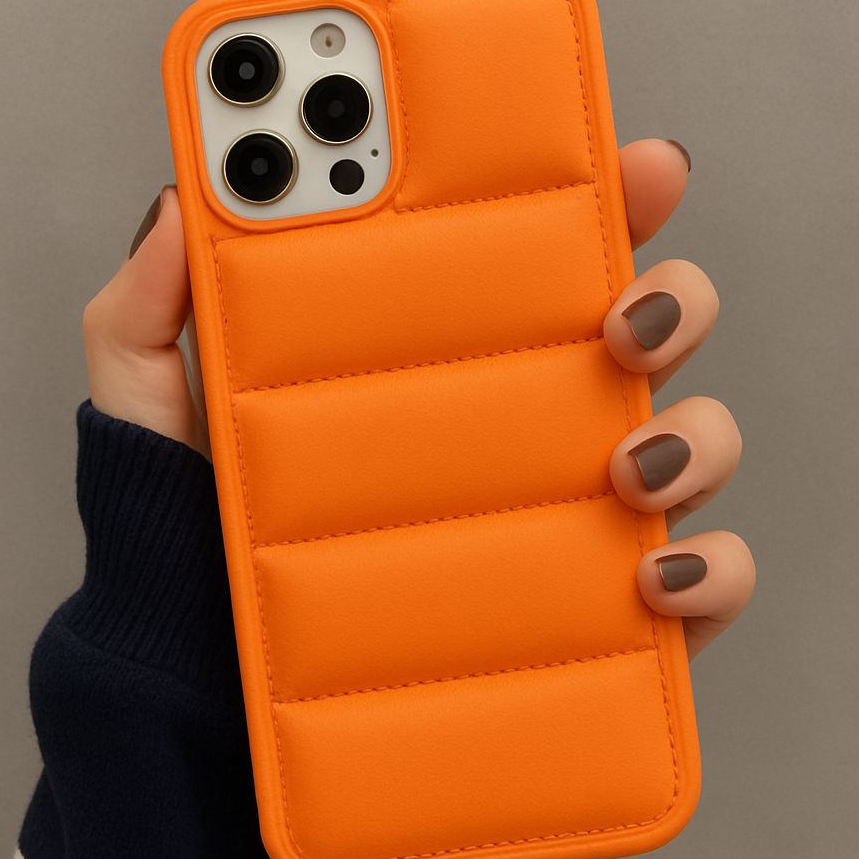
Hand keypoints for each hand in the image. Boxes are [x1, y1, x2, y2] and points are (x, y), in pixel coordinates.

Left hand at [83, 142, 753, 658]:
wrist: (215, 706)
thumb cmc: (197, 548)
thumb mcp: (152, 416)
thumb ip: (147, 310)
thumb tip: (178, 205)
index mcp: (442, 351)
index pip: (538, 250)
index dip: (597, 189)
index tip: (628, 153)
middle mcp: (526, 421)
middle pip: (645, 327)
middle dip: (670, 294)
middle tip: (619, 315)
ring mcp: (576, 518)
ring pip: (695, 440)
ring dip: (696, 433)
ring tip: (629, 459)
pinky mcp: (605, 620)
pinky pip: (705, 586)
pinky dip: (711, 573)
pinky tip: (654, 575)